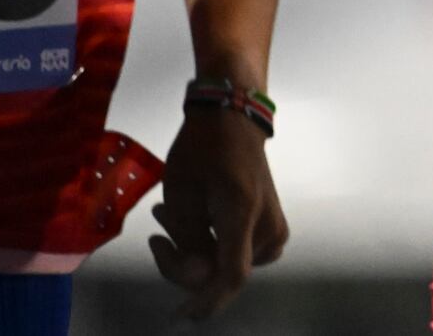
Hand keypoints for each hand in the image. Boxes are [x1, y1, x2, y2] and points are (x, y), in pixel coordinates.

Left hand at [149, 104, 287, 322]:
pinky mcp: (272, 226)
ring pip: (227, 263)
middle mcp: (267, 227)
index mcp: (243, 214)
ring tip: (169, 216)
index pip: (231, 276)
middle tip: (157, 233)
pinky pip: (237, 252)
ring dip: (194, 249)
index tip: (181, 316)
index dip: (206, 302)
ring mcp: (274, 228)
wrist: (233, 118)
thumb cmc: (202, 148)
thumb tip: (196, 280)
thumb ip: (187, 241)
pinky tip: (193, 220)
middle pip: (222, 271)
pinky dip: (210, 243)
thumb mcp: (181, 193)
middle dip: (184, 260)